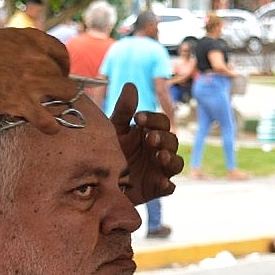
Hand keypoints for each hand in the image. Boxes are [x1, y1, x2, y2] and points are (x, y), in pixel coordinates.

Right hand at [0, 29, 73, 132]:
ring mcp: (32, 80)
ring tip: (54, 109)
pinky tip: (50, 128)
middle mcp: (37, 58)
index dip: (62, 66)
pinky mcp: (22, 102)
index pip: (61, 53)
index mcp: (32, 39)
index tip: (59, 74)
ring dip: (62, 103)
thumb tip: (29, 61)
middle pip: (63, 75)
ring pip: (66, 94)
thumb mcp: (2, 39)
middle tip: (51, 94)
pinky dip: (51, 126)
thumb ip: (21, 49)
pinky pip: (48, 120)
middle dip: (59, 86)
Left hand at [109, 83, 182, 202]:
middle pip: (172, 141)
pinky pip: (169, 188)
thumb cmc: (110, 151)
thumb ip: (124, 110)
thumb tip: (131, 85)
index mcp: (151, 133)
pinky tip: (163, 183)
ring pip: (176, 164)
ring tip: (160, 156)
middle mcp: (159, 150)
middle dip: (163, 138)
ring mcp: (159, 170)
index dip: (154, 119)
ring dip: (171, 159)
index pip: (162, 122)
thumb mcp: (115, 130)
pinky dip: (168, 186)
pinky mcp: (156, 189)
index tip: (138, 118)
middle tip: (150, 138)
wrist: (98, 181)